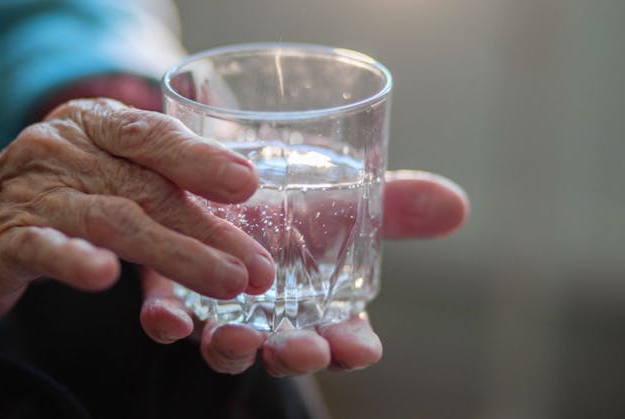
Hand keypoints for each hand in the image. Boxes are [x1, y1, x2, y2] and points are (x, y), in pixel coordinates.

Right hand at [0, 98, 274, 323]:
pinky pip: (41, 246)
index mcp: (90, 126)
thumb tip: (238, 194)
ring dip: (174, 253)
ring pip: (111, 218)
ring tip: (225, 282)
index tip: (248, 186)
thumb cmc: (41, 201)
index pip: (152, 135)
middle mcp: (60, 149)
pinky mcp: (0, 239)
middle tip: (258, 267)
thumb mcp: (97, 175)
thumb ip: (153, 180)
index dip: (201, 160)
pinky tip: (105, 277)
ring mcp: (29, 192)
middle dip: (209, 230)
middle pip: (146, 187)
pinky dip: (75, 258)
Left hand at [139, 170, 468, 374]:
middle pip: (286, 348)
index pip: (345, 336)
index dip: (354, 347)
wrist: (228, 175)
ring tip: (235, 338)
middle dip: (295, 354)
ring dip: (232, 349)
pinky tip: (167, 317)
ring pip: (227, 345)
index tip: (360, 348)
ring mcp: (221, 309)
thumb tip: (457, 205)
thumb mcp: (346, 196)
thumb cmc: (296, 196)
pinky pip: (169, 314)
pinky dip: (167, 320)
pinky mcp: (176, 289)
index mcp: (319, 301)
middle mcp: (272, 315)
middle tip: (300, 348)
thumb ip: (396, 204)